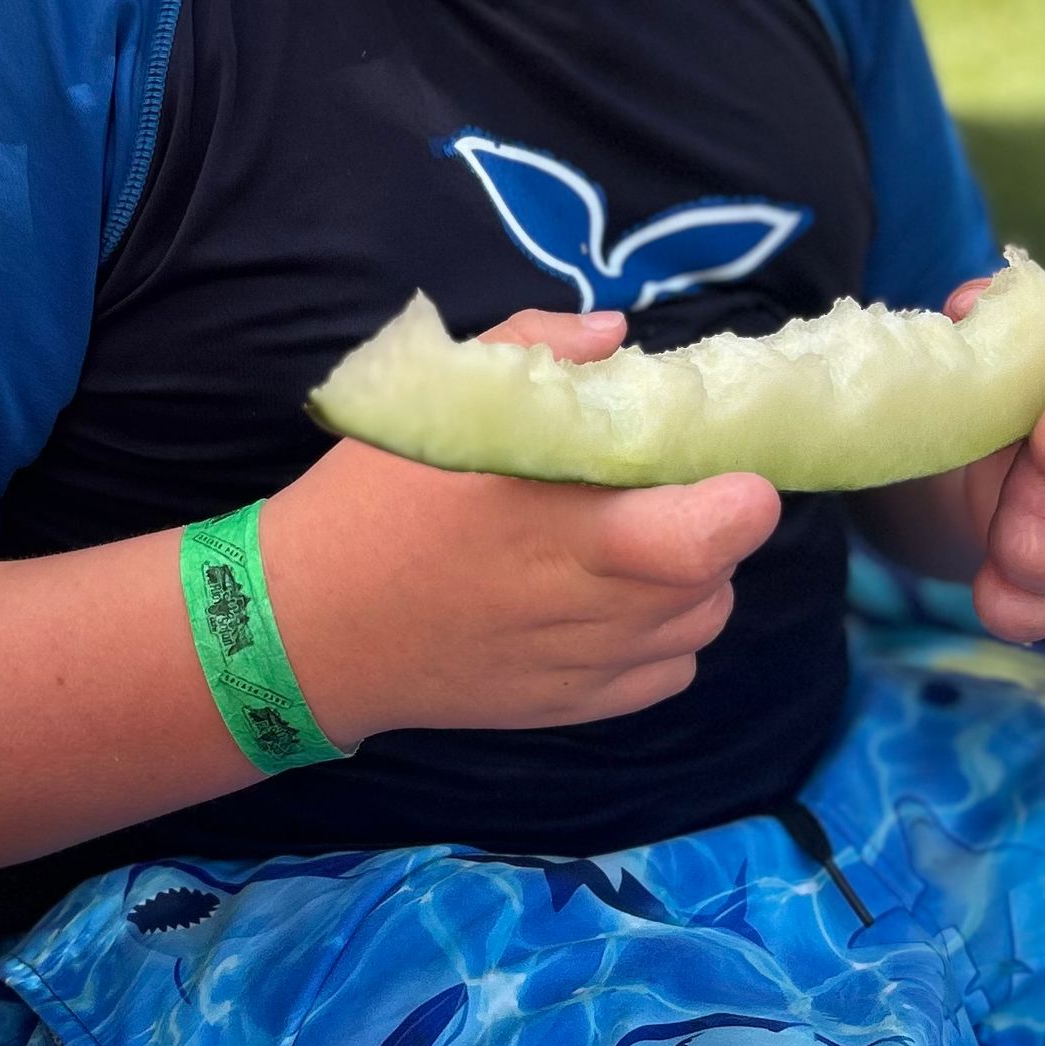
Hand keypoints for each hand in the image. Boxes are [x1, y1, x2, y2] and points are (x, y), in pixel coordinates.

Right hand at [262, 310, 782, 742]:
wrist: (305, 630)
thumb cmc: (369, 503)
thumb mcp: (438, 405)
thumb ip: (536, 353)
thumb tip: (618, 338)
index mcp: (563, 526)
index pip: (707, 534)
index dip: (739, 498)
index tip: (720, 463)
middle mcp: (590, 605)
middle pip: (717, 576)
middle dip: (715, 526)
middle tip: (664, 488)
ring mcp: (585, 665)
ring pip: (700, 623)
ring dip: (691, 580)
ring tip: (633, 541)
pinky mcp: (571, 707)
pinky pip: (668, 673)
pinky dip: (663, 636)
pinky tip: (612, 601)